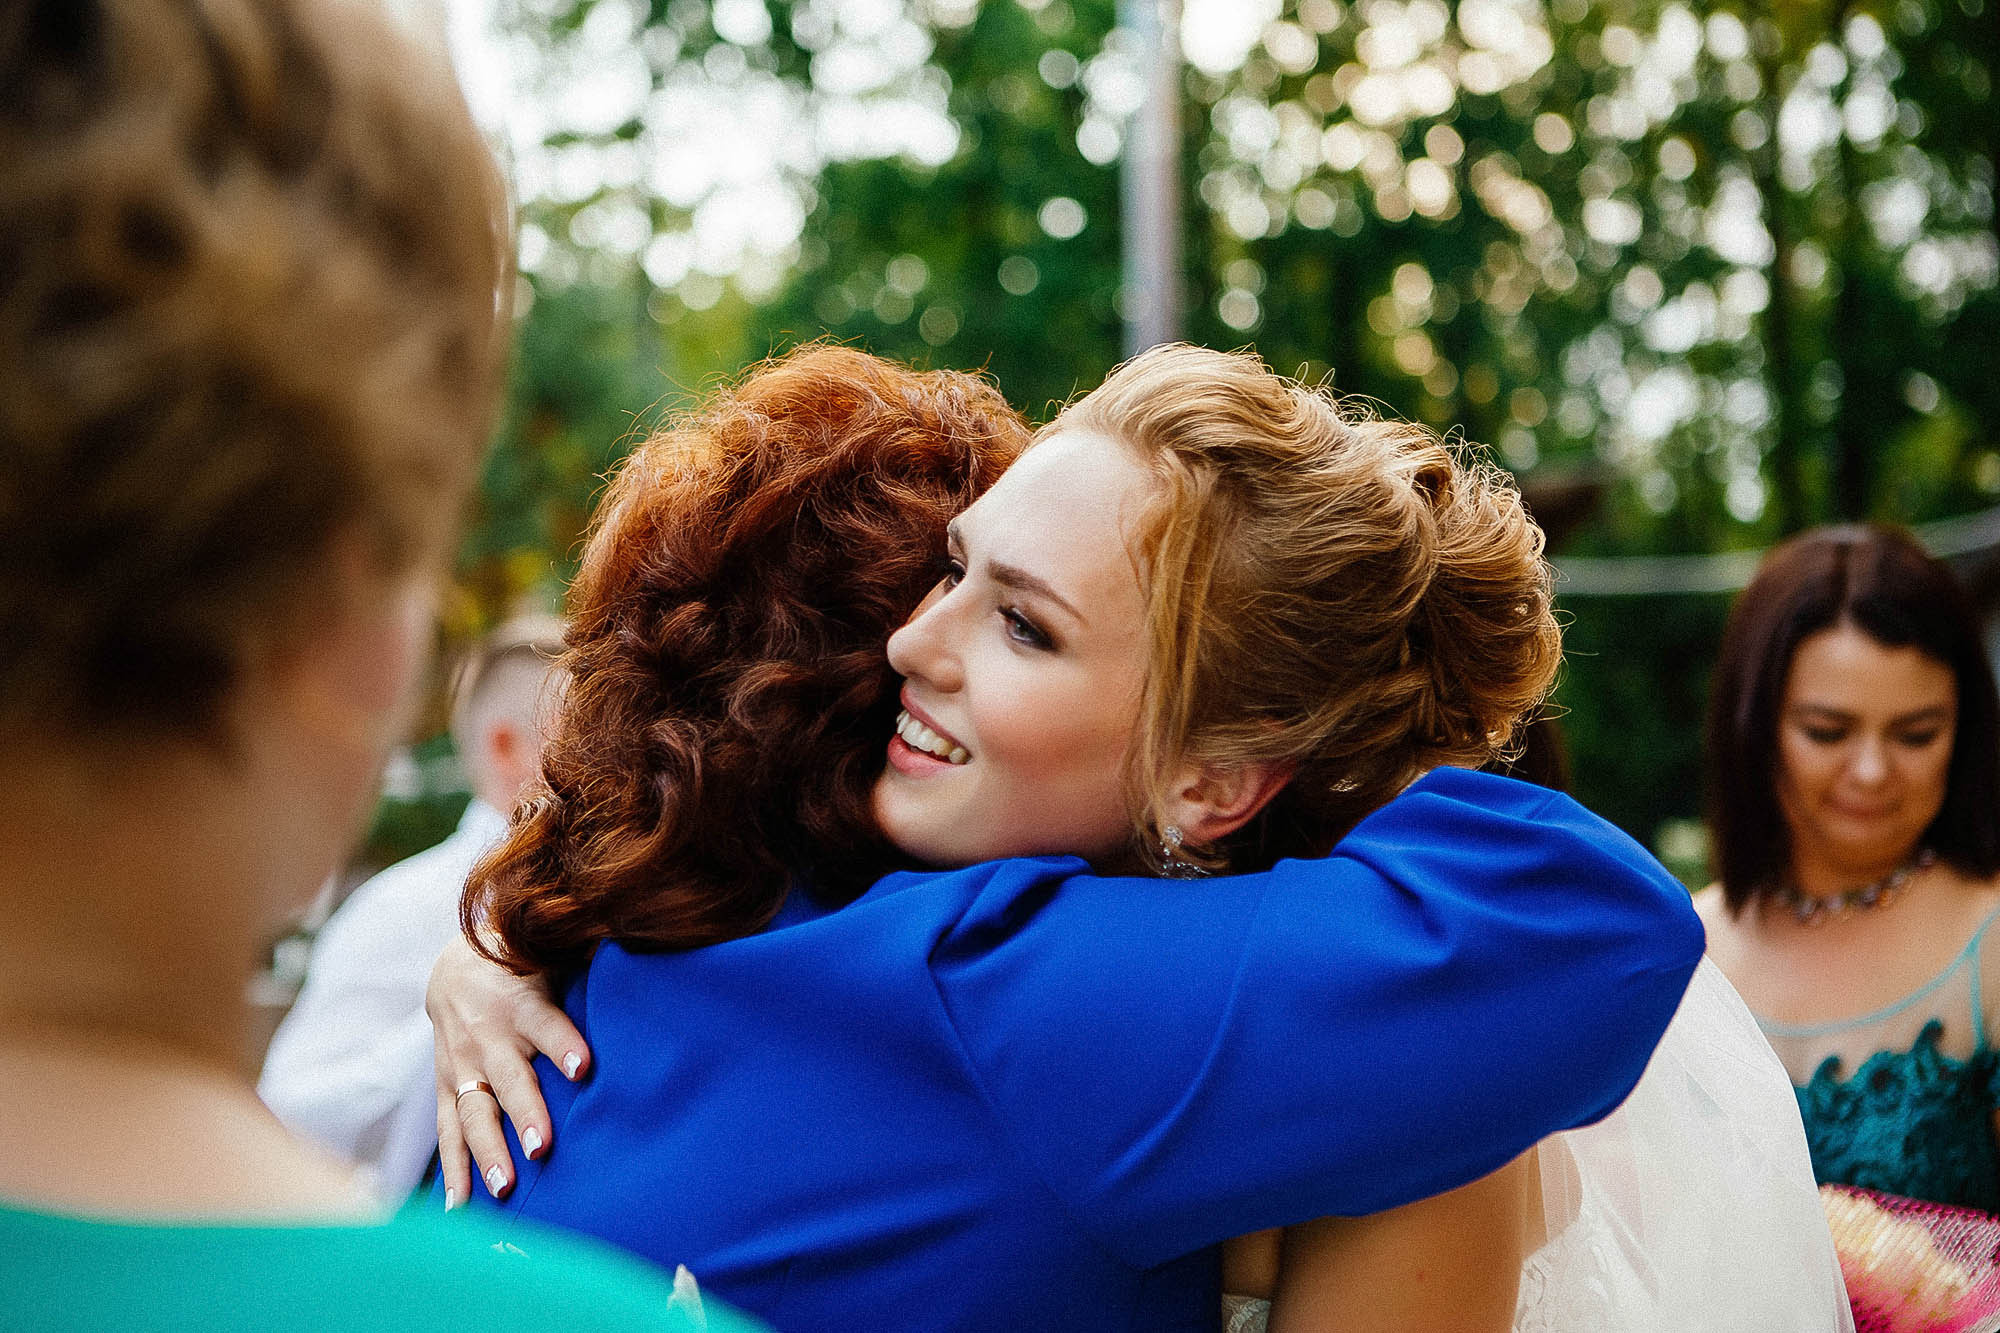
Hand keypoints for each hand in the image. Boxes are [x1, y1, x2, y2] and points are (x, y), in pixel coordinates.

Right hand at [426, 932, 587, 1205]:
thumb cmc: (525, 965)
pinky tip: (459, 1209)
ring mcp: (464, 1067)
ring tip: (504, 1188)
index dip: (563, 1044)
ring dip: (488, 1152)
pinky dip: (453, 1171)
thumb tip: (647, 946)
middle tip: (542, 1148)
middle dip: (524, 1114)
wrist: (454, 968)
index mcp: (522, 1002)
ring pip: (475, 1113)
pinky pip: (448, 1132)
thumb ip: (592, 962)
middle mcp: (489, 1037)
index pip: (546, 1023)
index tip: (583, 1066)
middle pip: (510, 1080)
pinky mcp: (448, 1088)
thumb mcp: (553, 956)